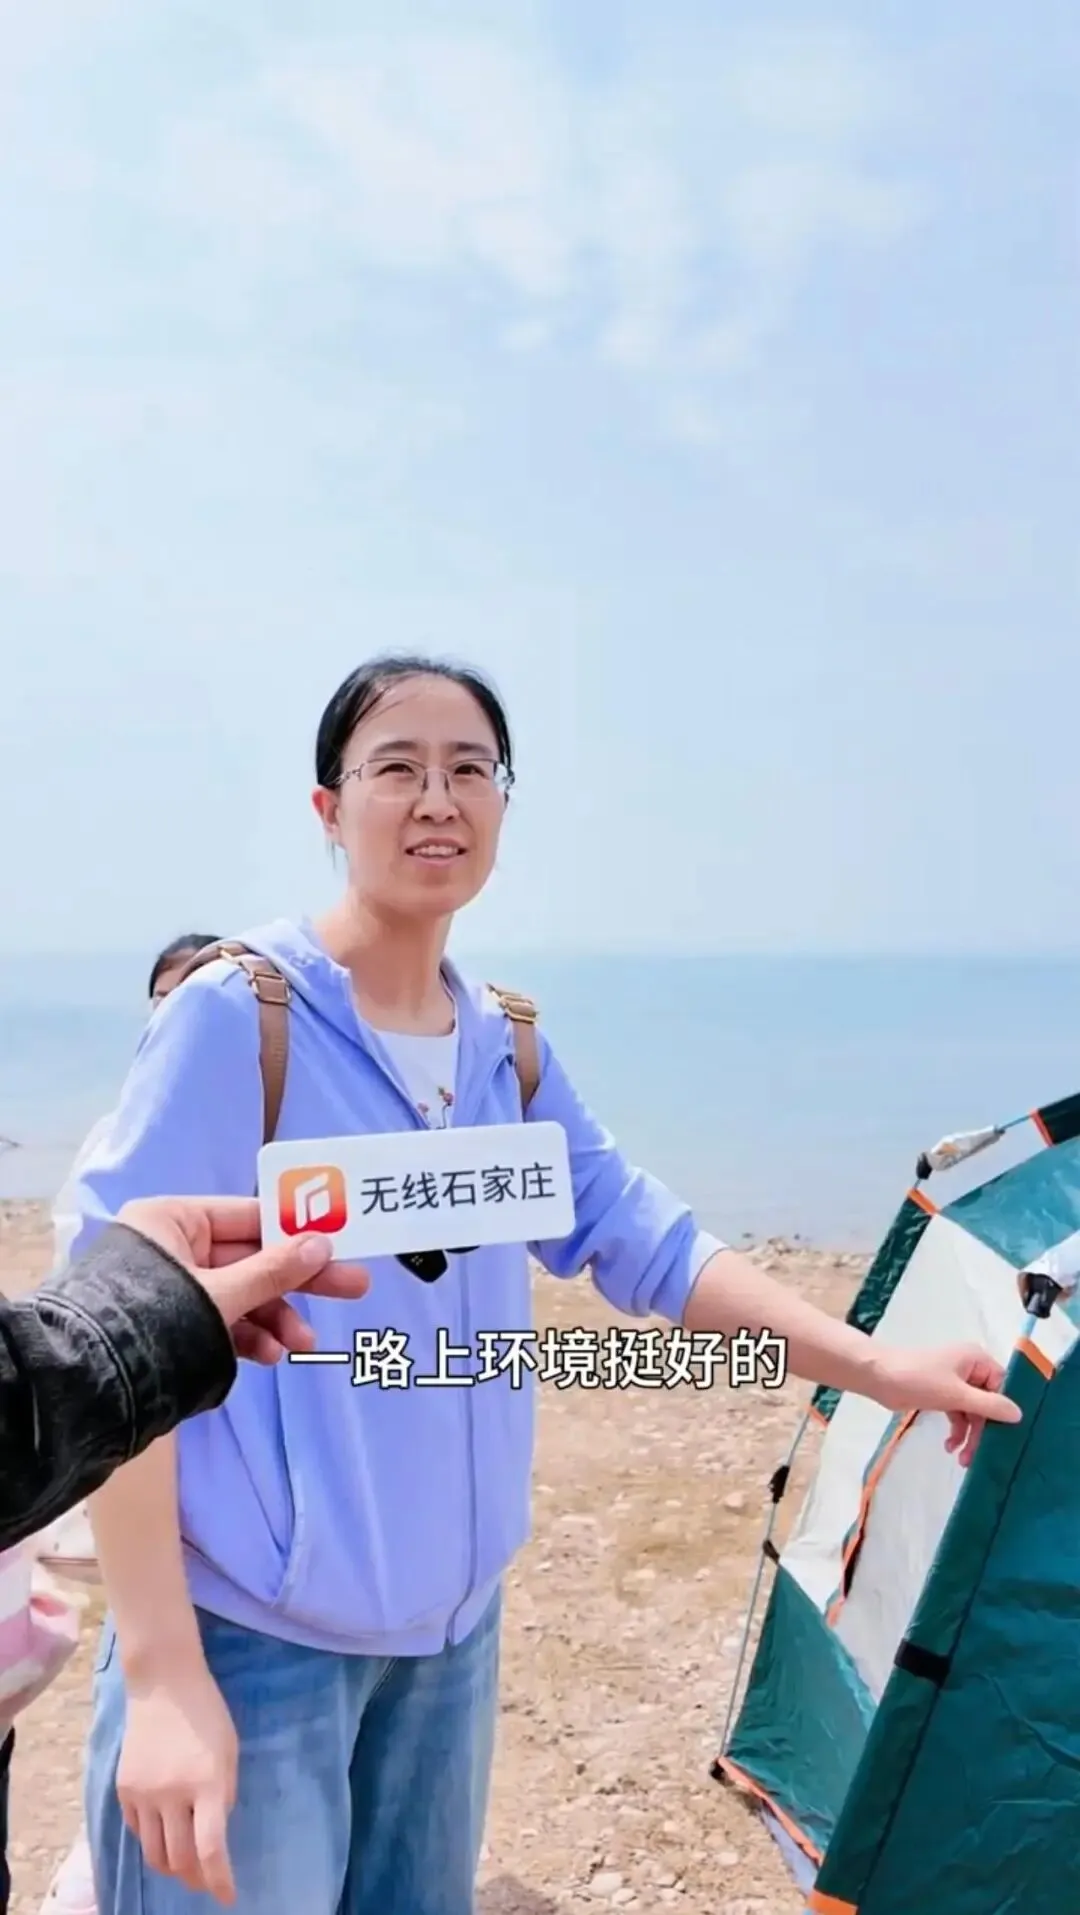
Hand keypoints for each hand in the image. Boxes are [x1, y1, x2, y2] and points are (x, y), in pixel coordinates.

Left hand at [117, 1195, 369, 1363]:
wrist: (89, 1384)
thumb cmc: (152, 1321)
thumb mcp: (221, 1294)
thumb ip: (274, 1271)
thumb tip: (321, 1245)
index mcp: (172, 1221)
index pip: (248, 1217)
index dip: (296, 1231)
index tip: (338, 1244)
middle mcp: (171, 1249)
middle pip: (251, 1258)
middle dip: (297, 1282)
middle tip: (354, 1287)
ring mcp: (171, 1290)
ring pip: (240, 1295)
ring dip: (275, 1318)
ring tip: (301, 1344)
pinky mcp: (171, 1326)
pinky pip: (221, 1322)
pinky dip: (248, 1336)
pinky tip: (271, 1354)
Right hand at [118, 1662, 238, 1902]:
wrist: (163, 1682)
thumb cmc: (206, 1712)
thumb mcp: (229, 1750)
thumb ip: (224, 1793)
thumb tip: (216, 1831)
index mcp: (206, 1783)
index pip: (211, 1848)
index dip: (219, 1881)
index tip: (227, 1898)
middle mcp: (172, 1794)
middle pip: (179, 1858)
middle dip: (195, 1879)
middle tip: (205, 1883)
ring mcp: (144, 1793)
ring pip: (153, 1853)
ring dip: (171, 1867)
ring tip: (183, 1868)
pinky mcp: (124, 1788)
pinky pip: (137, 1830)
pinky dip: (151, 1841)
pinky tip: (163, 1836)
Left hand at [872, 1341, 1021, 1466]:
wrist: (878, 1377)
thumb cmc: (918, 1379)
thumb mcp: (955, 1394)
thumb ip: (988, 1405)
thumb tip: (1019, 1414)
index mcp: (977, 1360)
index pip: (1003, 1386)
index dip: (1005, 1410)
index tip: (1008, 1436)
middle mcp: (970, 1369)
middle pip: (988, 1403)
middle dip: (983, 1430)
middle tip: (978, 1455)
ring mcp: (955, 1382)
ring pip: (973, 1412)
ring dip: (969, 1434)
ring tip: (962, 1459)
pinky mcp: (942, 1394)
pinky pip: (958, 1414)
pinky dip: (956, 1430)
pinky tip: (949, 1446)